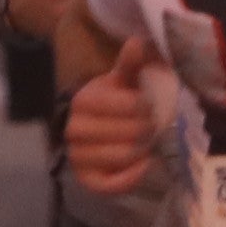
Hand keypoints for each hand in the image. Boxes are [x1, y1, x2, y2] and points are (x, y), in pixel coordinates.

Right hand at [65, 36, 167, 196]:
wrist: (94, 129)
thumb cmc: (114, 102)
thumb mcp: (121, 82)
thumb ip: (129, 64)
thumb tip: (137, 42)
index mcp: (82, 101)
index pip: (129, 105)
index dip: (146, 106)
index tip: (148, 105)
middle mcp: (74, 130)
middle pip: (130, 132)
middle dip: (148, 129)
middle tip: (152, 126)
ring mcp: (78, 157)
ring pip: (125, 156)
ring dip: (143, 150)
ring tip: (147, 142)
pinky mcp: (86, 180)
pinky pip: (112, 185)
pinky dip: (132, 176)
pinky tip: (143, 164)